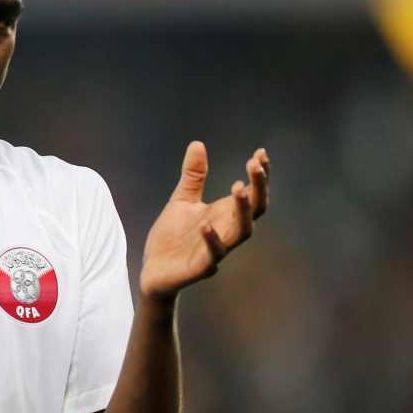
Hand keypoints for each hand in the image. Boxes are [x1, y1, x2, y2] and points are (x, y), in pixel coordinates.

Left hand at [140, 142, 268, 299]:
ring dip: (243, 210)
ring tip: (238, 187)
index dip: (259, 175)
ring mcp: (217, 250)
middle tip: (255, 164)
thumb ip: (193, 176)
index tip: (260, 153)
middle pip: (255, 210)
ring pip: (242, 232)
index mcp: (225, 214)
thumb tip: (197, 143)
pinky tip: (205, 222)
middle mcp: (227, 231)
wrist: (152, 269)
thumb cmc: (172, 236)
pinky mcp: (201, 267)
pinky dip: (212, 238)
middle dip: (258, 187)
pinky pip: (213, 255)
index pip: (252, 193)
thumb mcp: (182, 200)